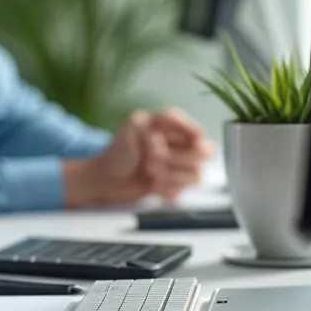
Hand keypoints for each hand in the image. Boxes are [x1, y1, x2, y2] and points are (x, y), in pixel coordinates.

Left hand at [63, 108, 213, 206]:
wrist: (105, 180)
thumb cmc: (117, 151)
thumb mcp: (134, 124)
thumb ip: (163, 119)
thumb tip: (193, 131)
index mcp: (171, 128)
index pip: (198, 130)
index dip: (191, 136)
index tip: (174, 140)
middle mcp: (179, 147)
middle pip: (205, 152)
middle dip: (178, 157)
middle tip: (153, 158)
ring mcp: (178, 168)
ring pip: (196, 174)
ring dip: (171, 175)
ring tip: (149, 172)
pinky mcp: (173, 187)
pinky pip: (184, 191)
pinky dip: (166, 190)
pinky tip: (152, 186)